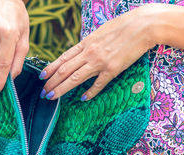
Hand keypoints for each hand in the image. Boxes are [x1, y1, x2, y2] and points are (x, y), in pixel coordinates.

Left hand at [39, 5, 155, 100]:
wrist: (142, 26)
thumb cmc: (122, 27)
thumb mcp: (100, 33)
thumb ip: (89, 45)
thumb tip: (79, 53)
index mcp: (86, 43)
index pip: (63, 58)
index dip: (50, 68)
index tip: (41, 77)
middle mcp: (89, 53)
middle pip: (65, 70)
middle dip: (51, 82)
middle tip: (43, 92)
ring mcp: (100, 62)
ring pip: (75, 78)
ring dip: (61, 88)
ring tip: (52, 96)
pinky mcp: (112, 70)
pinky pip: (98, 84)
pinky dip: (90, 92)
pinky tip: (83, 98)